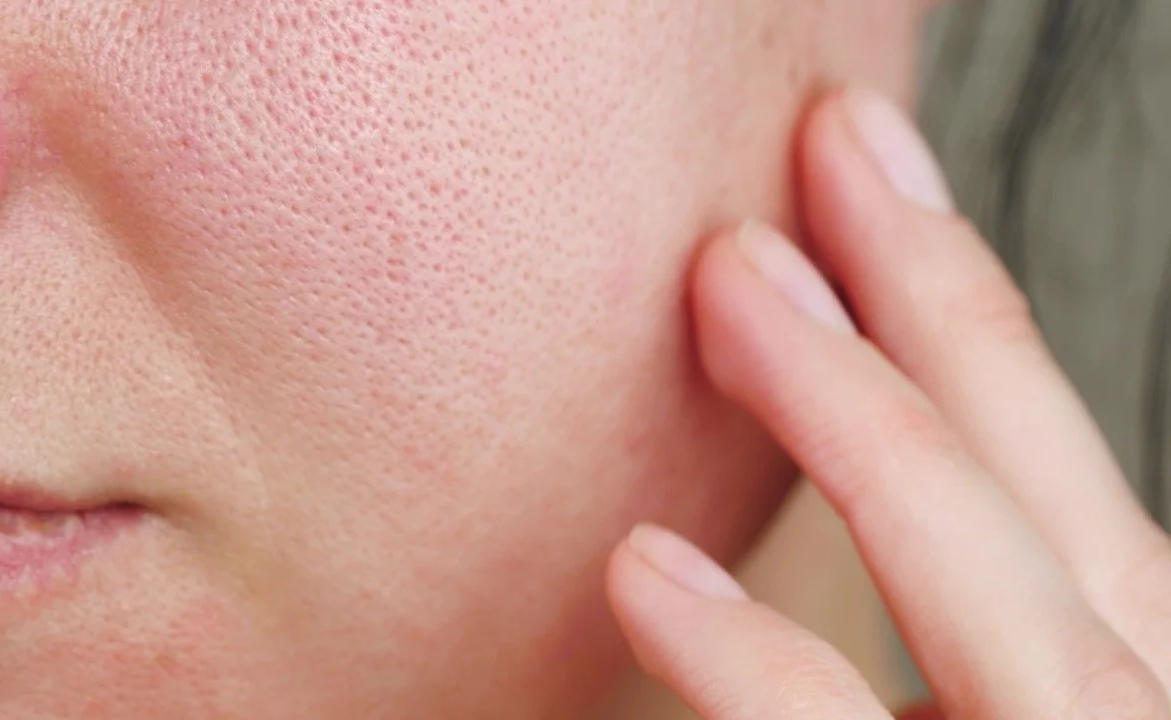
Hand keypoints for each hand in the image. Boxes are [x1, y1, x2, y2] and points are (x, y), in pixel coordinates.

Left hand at [606, 88, 1170, 719]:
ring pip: (982, 586)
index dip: (966, 318)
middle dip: (937, 304)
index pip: (1061, 483)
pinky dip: (748, 661)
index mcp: (1128, 674)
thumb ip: (949, 627)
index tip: (871, 176)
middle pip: (1045, 490)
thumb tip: (837, 467)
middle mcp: (1126, 713)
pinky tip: (646, 567)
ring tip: (735, 285)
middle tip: (827, 150)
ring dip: (854, 414)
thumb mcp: (992, 706)